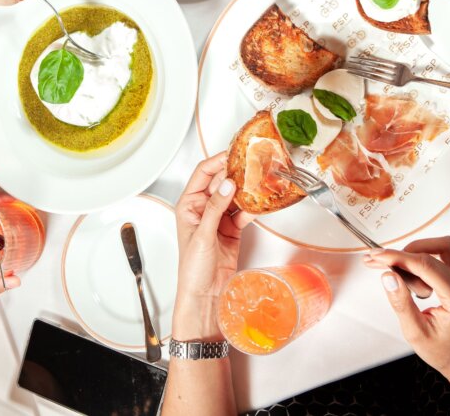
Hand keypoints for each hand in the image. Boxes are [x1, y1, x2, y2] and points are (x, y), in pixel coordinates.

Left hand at [172, 153, 254, 337]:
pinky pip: (244, 212)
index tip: (233, 153)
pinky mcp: (232, 230)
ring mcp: (218, 219)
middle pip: (221, 182)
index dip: (217, 161)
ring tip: (260, 178)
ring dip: (246, 188)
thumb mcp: (202, 235)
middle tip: (252, 163)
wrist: (205, 296)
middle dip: (236, 172)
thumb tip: (226, 184)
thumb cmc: (193, 270)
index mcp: (188, 205)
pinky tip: (261, 201)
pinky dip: (253, 207)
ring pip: (234, 196)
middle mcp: (203, 209)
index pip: (203, 174)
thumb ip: (215, 208)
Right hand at [364, 236, 449, 381]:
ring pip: (440, 247)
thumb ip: (401, 302)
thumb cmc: (443, 350)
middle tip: (378, 263)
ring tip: (402, 279)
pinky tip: (412, 276)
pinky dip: (424, 259)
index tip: (376, 255)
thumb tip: (388, 275)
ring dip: (415, 255)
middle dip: (401, 256)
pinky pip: (443, 255)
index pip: (425, 265)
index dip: (397, 257)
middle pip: (430, 254)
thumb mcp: (415, 332)